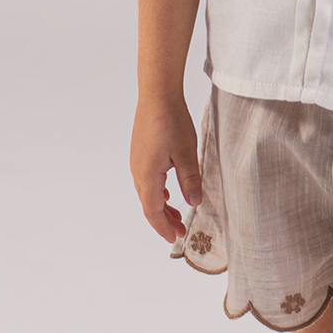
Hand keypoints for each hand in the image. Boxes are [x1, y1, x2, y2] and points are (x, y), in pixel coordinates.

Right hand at [130, 98, 202, 242]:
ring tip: (176, 215)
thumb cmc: (171, 121)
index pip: (152, 211)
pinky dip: (157, 192)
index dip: (163, 227)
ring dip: (161, 206)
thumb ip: (190, 180)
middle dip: (163, 220)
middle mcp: (137, 170)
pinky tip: (167, 192)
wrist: (157, 94)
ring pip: (147, 192)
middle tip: (179, 231)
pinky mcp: (140, 151)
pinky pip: (146, 179)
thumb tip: (195, 204)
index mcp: (147, 175)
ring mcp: (137, 160)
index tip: (175, 238)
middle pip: (148, 204)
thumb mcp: (186, 153)